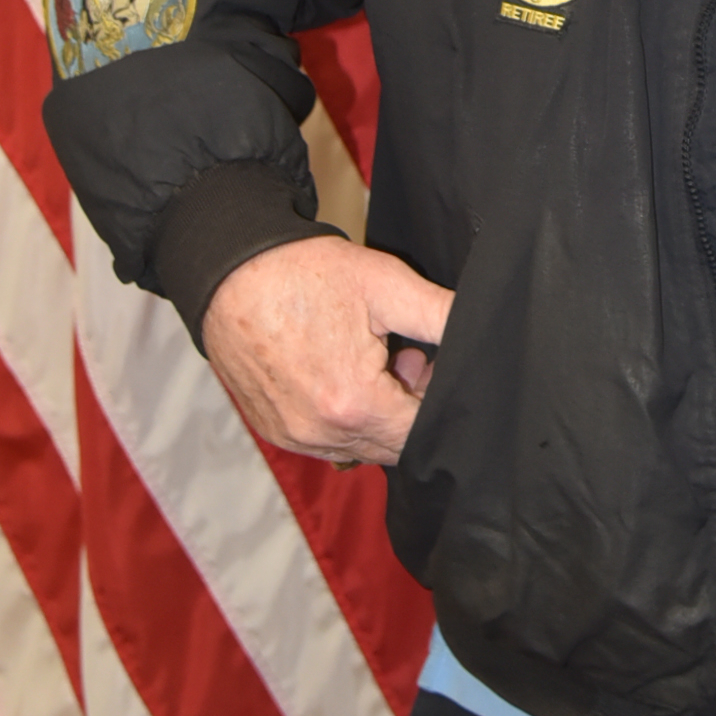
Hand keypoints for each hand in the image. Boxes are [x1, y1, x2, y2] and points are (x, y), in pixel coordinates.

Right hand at [201, 235, 452, 466]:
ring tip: (374, 356)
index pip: (419, 432)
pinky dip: (342, 414)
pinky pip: (326, 439)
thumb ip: (442, 316)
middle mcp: (319, 434)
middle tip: (406, 356)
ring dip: (376, 411)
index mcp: (353, 404)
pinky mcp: (274, 430)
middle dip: (408, 406)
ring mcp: (292, 436)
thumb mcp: (387, 285)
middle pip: (390, 444)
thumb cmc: (306, 274)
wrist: (231, 270)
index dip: (436, 397)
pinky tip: (340, 368)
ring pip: (359, 444)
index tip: (428, 360)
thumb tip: (484, 329)